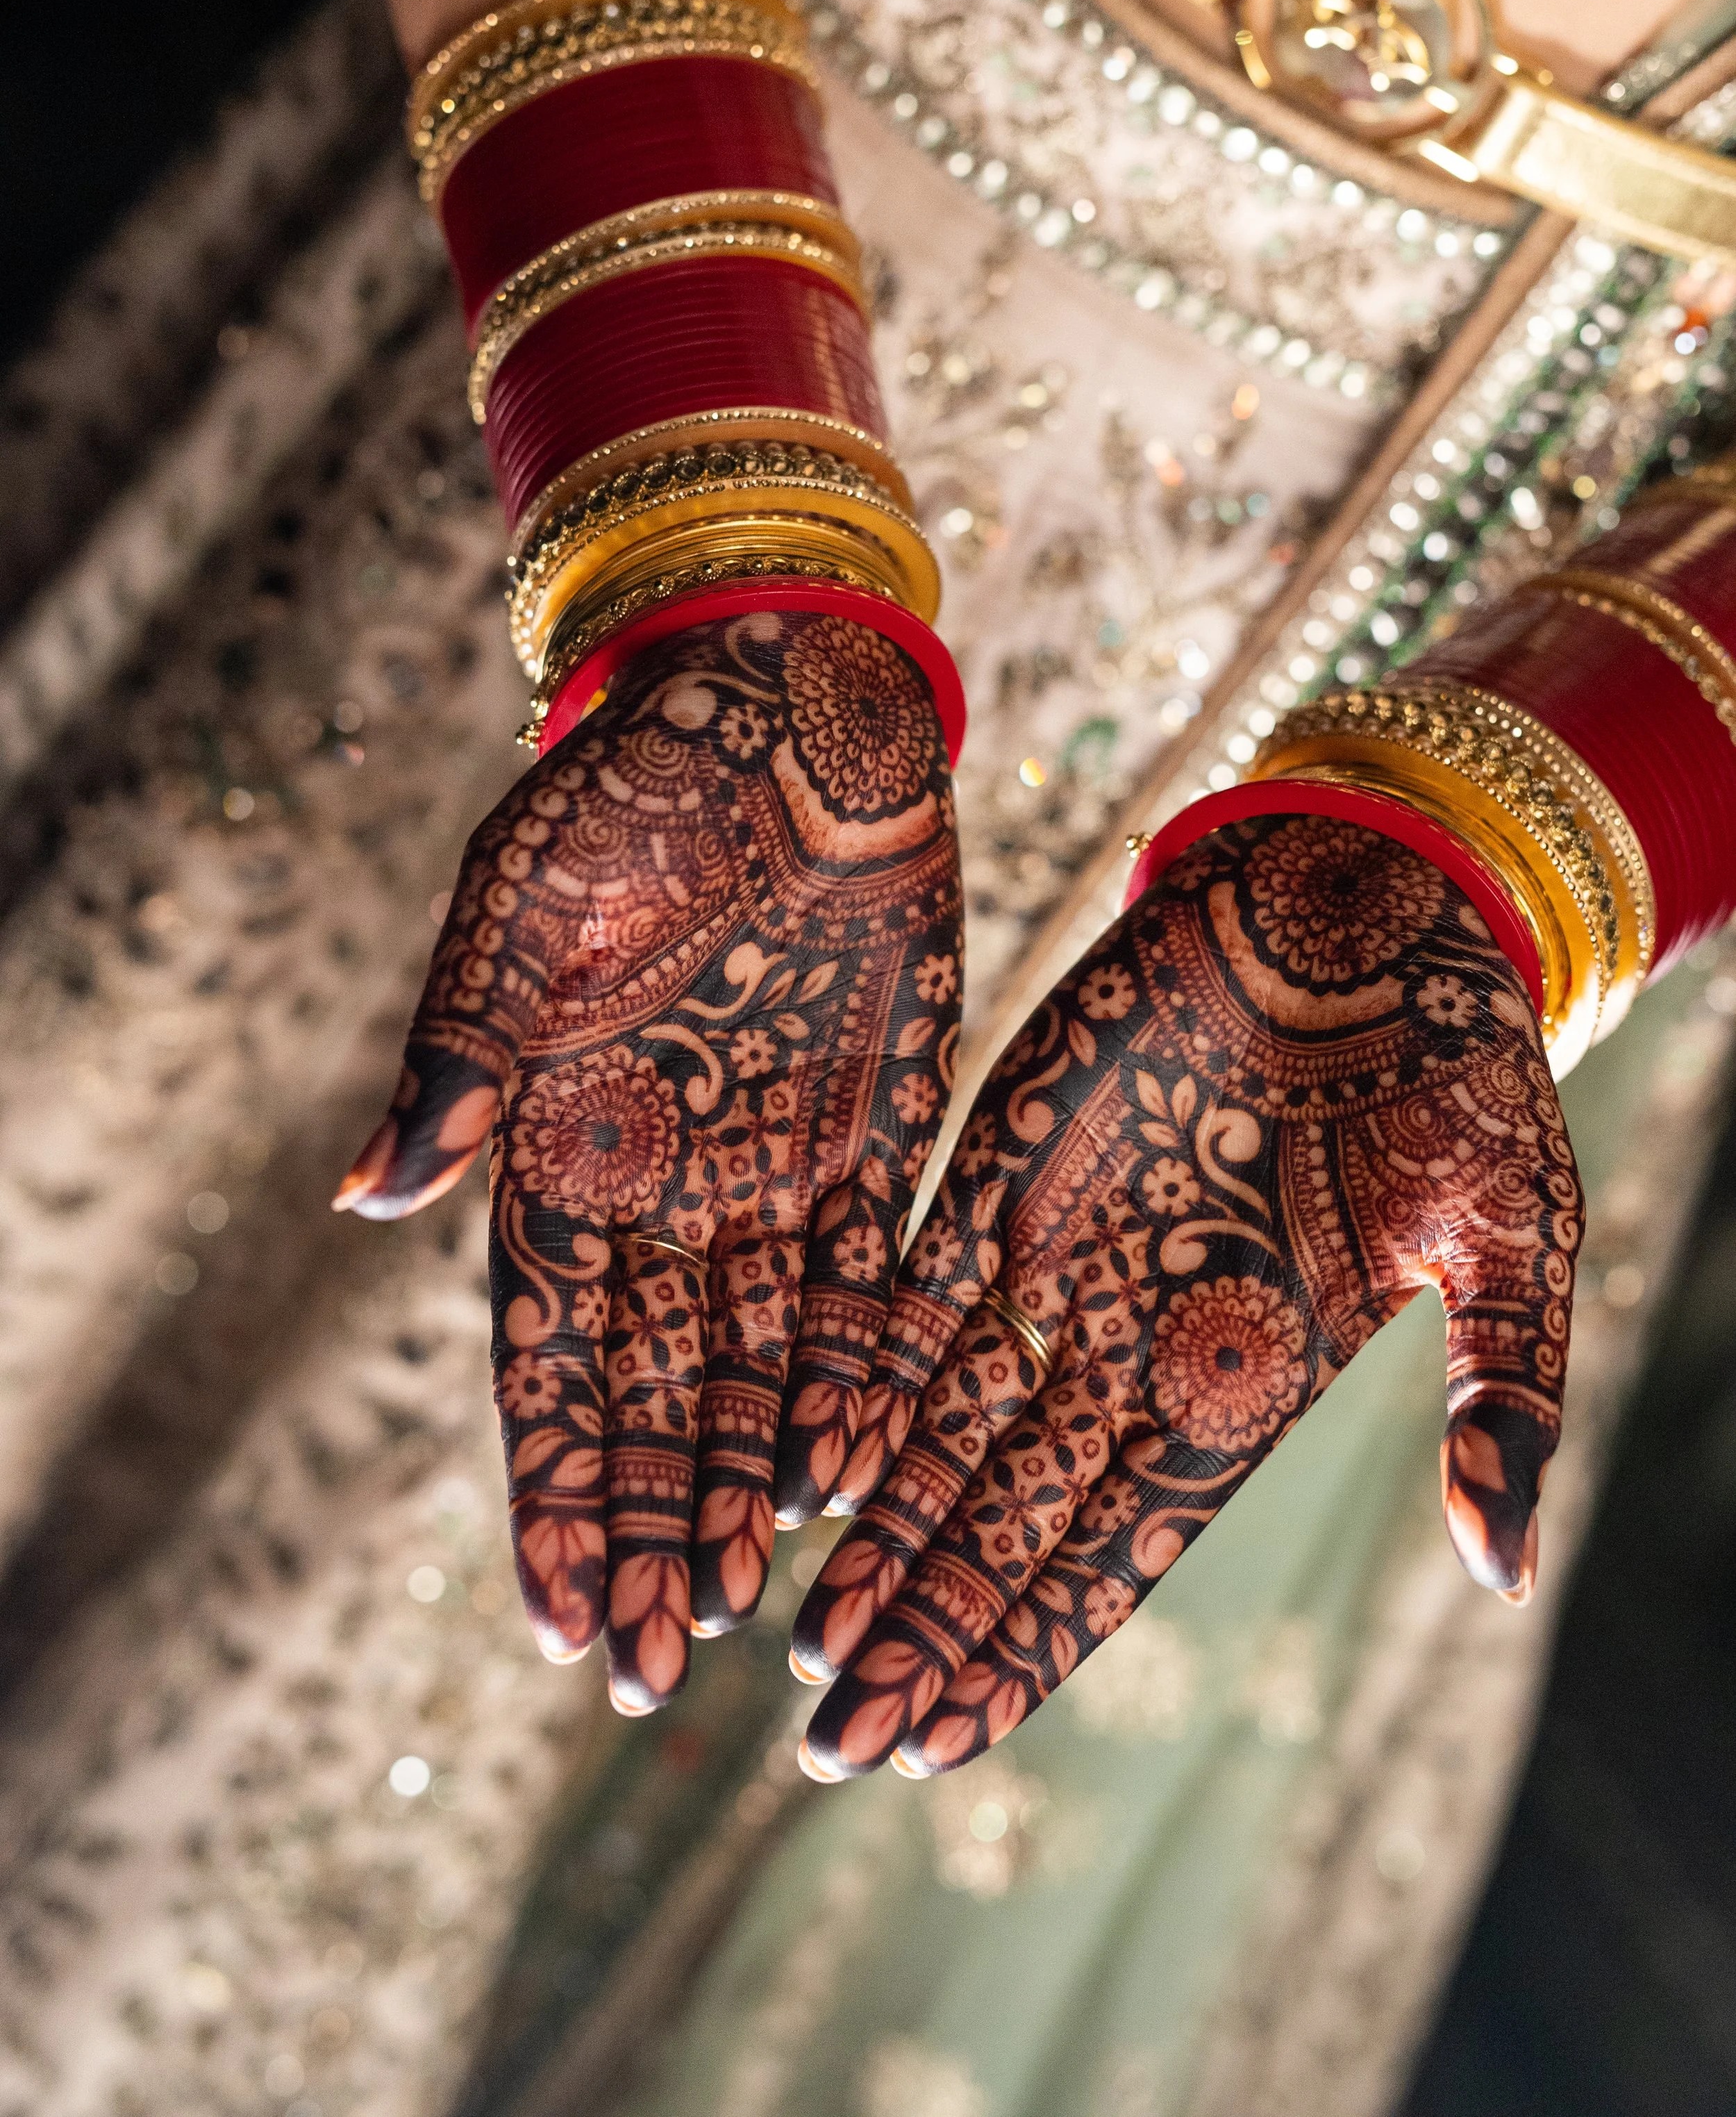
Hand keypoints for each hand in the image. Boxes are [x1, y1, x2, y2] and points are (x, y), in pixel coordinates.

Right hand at [335, 609, 961, 1708]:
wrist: (789, 704)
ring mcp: (771, 1168)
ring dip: (746, 1488)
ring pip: (755, 1367)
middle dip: (648, 1531)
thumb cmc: (630, 781)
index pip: (544, 1352)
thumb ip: (459, 1048)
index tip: (560, 1614)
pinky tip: (855, 1474)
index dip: (550, 1483)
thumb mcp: (522, 900)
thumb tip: (366, 1199)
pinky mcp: (877, 1137)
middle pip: (650, 1395)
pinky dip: (857, 1377)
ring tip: (750, 1615)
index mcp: (556, 1142)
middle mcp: (660, 1182)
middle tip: (656, 1674)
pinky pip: (867, 1287)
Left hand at [793, 811, 1580, 1777]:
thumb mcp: (1512, 1231)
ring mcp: (1061, 1247)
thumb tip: (1507, 1571)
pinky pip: (911, 1278)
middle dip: (925, 1623)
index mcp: (1248, 1376)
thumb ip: (1502, 1393)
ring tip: (802, 1640)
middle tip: (832, 1740)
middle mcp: (1136, 1336)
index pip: (1120, 1546)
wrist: (1372, 903)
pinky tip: (798, 1455)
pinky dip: (856, 1366)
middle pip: (1009, 1512)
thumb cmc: (1460, 1066)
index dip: (1033, 1643)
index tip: (946, 1740)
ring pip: (941, 1418)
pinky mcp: (1002, 1152)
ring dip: (874, 1527)